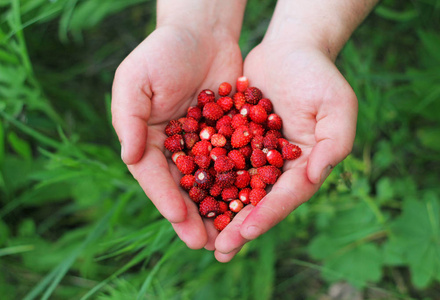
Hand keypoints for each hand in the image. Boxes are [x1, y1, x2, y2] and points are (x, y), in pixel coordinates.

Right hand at [111, 24, 242, 248]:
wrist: (203, 32)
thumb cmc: (163, 52)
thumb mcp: (135, 81)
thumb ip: (129, 119)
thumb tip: (129, 158)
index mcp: (148, 139)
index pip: (154, 175)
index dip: (167, 198)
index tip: (181, 219)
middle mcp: (174, 147)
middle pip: (183, 187)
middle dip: (193, 216)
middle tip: (206, 244)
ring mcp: (202, 144)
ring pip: (210, 183)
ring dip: (218, 209)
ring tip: (229, 236)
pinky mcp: (228, 136)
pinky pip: (234, 164)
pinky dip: (241, 184)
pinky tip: (252, 203)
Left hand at [213, 41, 357, 261]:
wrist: (290, 49)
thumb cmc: (318, 75)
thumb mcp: (337, 105)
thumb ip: (334, 142)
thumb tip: (317, 176)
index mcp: (305, 165)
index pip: (286, 196)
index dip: (267, 215)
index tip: (245, 233)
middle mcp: (280, 166)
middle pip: (259, 201)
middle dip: (240, 226)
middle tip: (219, 250)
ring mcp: (257, 155)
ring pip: (236, 189)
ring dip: (219, 213)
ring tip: (200, 237)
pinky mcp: (237, 141)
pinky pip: (220, 163)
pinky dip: (206, 180)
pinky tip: (188, 196)